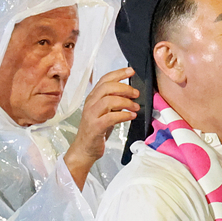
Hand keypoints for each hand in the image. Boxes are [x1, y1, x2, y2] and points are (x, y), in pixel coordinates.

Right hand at [64, 68, 141, 188]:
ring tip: (136, 107)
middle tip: (136, 93)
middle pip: (107, 87)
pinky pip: (111, 117)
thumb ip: (114, 101)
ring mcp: (91, 115)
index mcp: (93, 97)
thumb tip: (131, 93)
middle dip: (124, 88)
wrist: (85, 149)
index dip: (118, 73)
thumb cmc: (97, 130)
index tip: (131, 71)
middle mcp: (90, 104)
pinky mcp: (95, 127)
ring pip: (108, 100)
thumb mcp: (106, 112)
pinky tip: (131, 116)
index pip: (104, 79)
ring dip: (125, 102)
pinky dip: (123, 115)